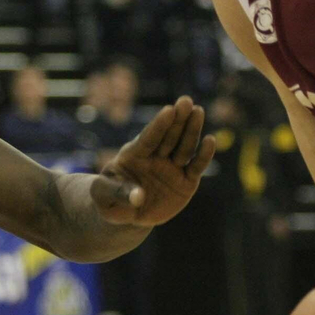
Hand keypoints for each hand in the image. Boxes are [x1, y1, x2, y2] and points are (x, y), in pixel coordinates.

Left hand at [92, 96, 215, 226]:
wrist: (128, 212)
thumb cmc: (110, 199)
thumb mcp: (104, 196)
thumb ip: (117, 193)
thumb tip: (138, 197)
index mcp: (135, 154)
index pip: (148, 138)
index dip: (158, 125)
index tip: (168, 110)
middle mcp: (156, 157)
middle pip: (169, 137)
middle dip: (177, 120)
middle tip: (185, 101)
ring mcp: (173, 167)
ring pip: (184, 147)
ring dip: (192, 129)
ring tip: (198, 111)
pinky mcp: (186, 181)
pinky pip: (196, 166)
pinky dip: (204, 155)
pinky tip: (210, 141)